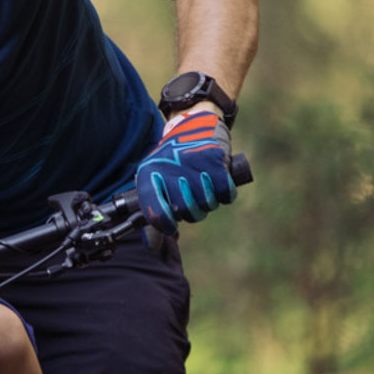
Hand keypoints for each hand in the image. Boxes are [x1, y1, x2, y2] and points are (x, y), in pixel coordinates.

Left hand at [136, 110, 236, 230]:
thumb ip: (153, 214)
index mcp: (149, 175)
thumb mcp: (155, 181)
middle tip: (191, 197)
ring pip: (207, 204)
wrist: (194, 125)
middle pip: (186, 213)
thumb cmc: (173, 160)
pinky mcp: (215, 160)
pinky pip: (225, 194)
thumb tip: (153, 248)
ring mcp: (193, 165)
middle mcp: (169, 170)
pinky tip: (218, 182)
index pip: (156, 213)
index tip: (171, 224)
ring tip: (203, 185)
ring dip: (209, 200)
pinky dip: (225, 193)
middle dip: (191, 210)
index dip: (165, 225)